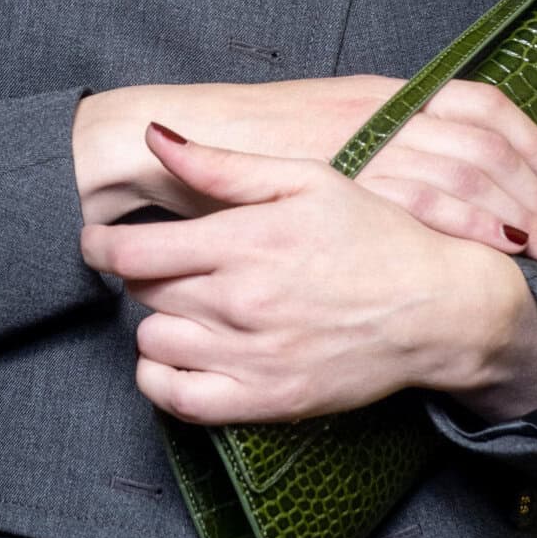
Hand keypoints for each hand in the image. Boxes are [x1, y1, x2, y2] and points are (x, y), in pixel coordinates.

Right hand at [72, 74, 536, 269]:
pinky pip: (418, 200)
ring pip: (463, 171)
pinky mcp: (336, 184)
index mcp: (378, 94)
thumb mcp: (318, 132)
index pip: (479, 105)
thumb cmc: (236, 146)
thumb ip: (373, 143)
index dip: (531, 139)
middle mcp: (377, 113)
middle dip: (535, 189)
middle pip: (485, 143)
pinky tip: (494, 250)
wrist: (159, 150)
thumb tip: (428, 167)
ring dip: (514, 209)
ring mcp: (358, 146)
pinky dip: (466, 224)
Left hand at [79, 122, 536, 426]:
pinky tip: (180, 355)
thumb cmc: (376, 236)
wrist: (439, 308)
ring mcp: (252, 357)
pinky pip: (177, 399)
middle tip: (167, 263)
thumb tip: (155, 137)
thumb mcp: (307, 179)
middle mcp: (241, 302)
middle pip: (144, 291)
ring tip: (187, 305)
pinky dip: (162, 378)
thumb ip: (224, 165)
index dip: (102, 243)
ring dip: (158, 321)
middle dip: (144, 273)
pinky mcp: (266, 400)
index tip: (98, 238)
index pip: (133, 250)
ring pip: (154, 342)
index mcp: (246, 241)